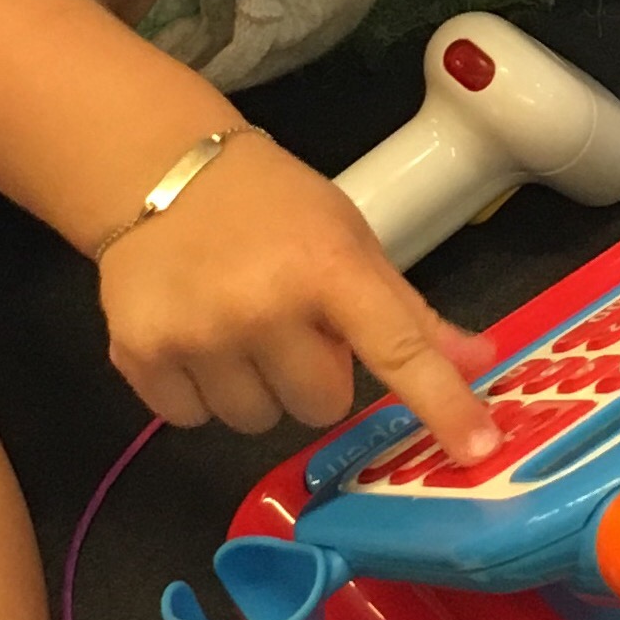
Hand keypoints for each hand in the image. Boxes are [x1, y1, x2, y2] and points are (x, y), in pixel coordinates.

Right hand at [99, 129, 500, 455]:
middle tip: (290, 321)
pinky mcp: (140, 356)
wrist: (160, 169)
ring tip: (237, 324)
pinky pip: (193, 421)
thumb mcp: (348, 239)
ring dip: (256, 386)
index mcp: (329, 267)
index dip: (442, 404)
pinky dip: (198, 391)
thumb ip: (408, 311)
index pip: (399, 349)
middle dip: (313, 373)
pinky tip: (194, 333)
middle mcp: (264, 305)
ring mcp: (197, 335)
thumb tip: (479, 361)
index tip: (478, 450)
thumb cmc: (271, 206)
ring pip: (256, 421)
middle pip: (321, 406)